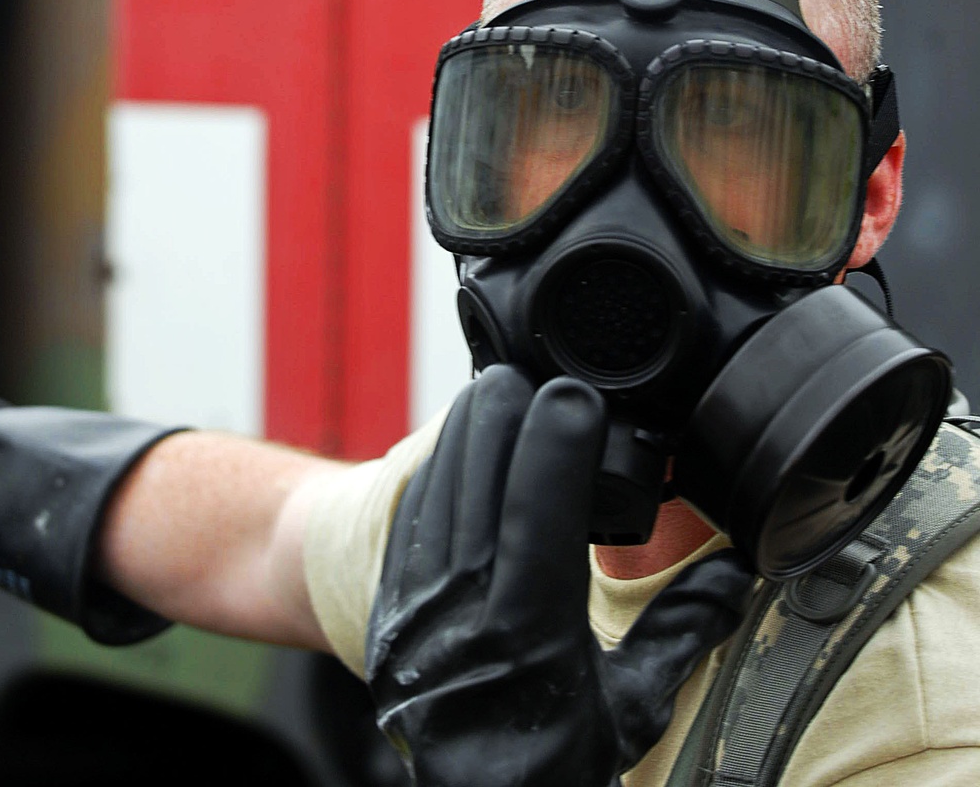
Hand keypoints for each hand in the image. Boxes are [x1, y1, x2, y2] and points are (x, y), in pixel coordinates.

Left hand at [365, 365, 752, 786]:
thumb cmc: (558, 762)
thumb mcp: (633, 707)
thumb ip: (682, 631)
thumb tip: (738, 572)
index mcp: (529, 641)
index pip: (536, 516)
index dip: (554, 445)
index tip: (577, 395)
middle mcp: (462, 619)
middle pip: (479, 483)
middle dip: (509, 417)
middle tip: (544, 379)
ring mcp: (417, 611)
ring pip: (439, 489)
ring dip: (472, 431)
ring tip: (507, 388)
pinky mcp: (391, 607)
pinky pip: (414, 515)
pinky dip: (442, 467)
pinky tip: (467, 438)